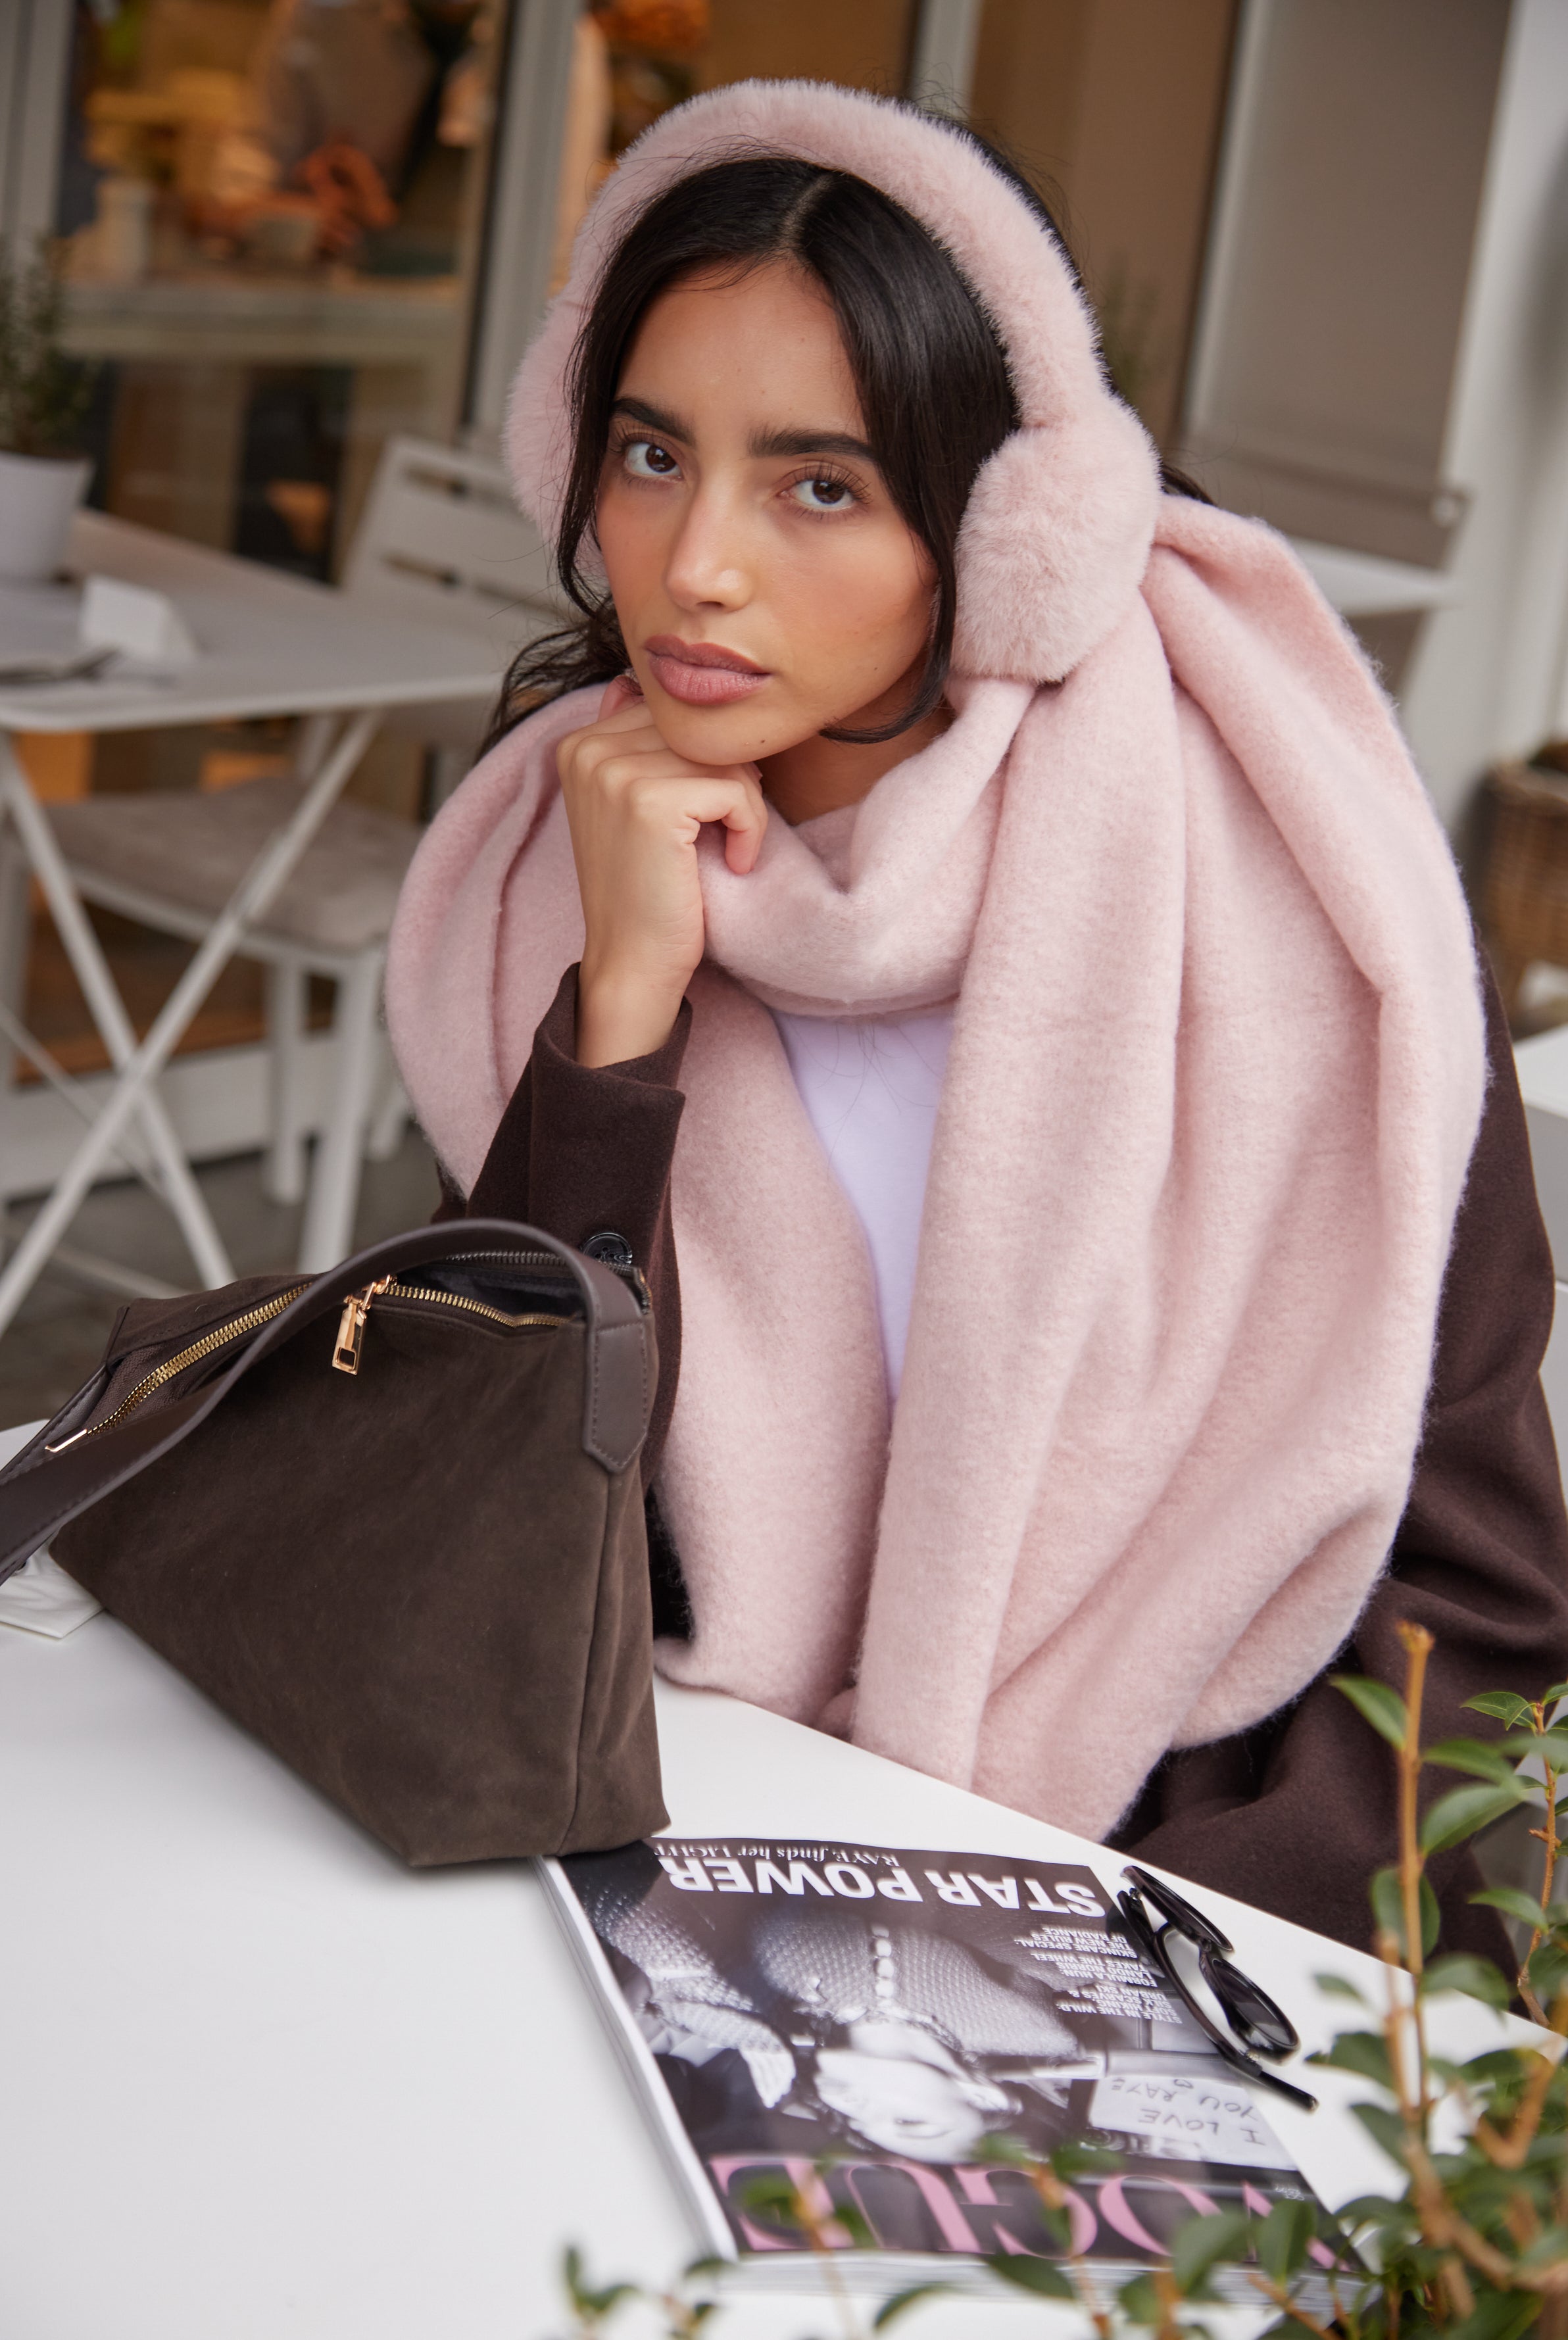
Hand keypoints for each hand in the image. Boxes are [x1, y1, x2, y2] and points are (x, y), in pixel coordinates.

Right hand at [557, 682, 767, 1066]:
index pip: (675, 716)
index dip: (706, 763)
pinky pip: (735, 789)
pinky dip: (750, 828)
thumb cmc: (644, 890)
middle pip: (701, 731)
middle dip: (730, 779)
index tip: (701, 817)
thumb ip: (636, 743)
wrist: (631, 961)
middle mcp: (589, 747)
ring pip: (724, 758)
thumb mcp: (632, 806)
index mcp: (580, 741)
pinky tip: (733, 861)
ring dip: (745, 807)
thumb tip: (633, 683)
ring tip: (727, 848)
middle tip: (724, 831)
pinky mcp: (650, 801)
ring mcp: (615, 771)